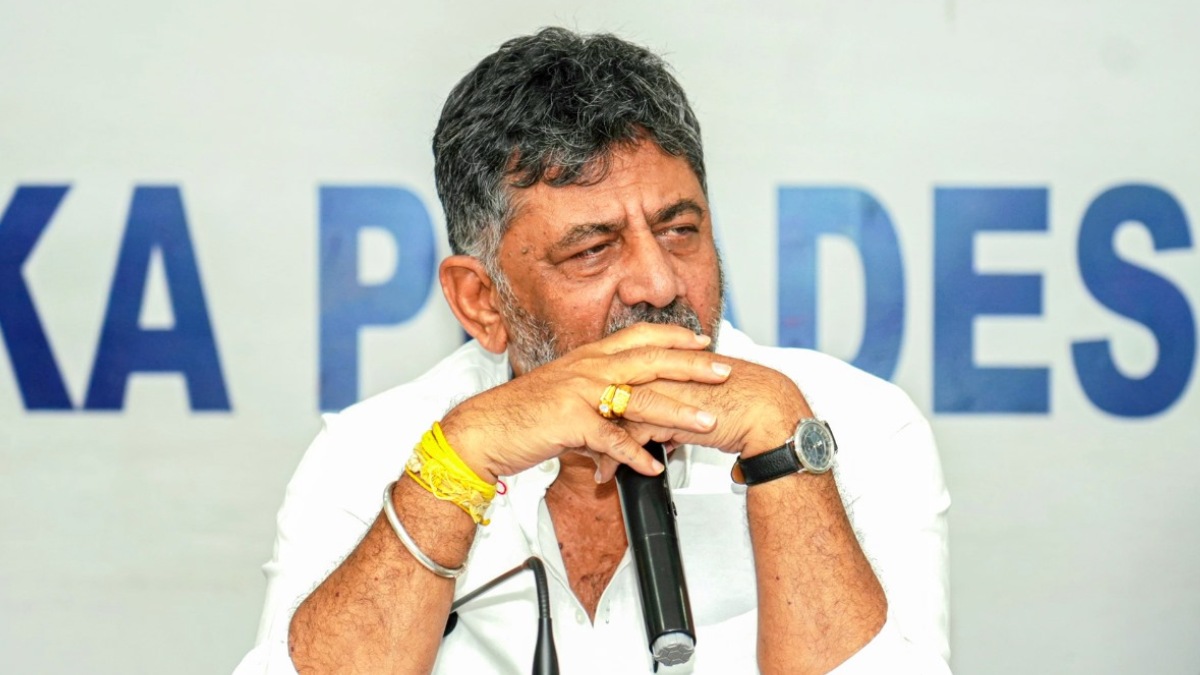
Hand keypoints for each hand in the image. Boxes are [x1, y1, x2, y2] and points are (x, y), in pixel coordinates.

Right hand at [440, 323, 733, 482]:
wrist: (483, 429)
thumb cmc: (524, 414)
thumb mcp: (566, 393)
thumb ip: (599, 397)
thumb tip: (628, 413)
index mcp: (589, 357)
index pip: (640, 338)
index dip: (675, 338)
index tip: (705, 343)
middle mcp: (588, 368)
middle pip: (650, 361)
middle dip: (692, 366)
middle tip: (724, 371)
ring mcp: (579, 393)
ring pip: (639, 400)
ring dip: (677, 413)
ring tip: (706, 423)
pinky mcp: (570, 422)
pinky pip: (611, 440)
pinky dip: (635, 456)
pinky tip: (654, 468)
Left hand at [592, 358, 812, 481]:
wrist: (772, 413)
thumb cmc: (748, 405)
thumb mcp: (707, 400)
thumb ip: (683, 405)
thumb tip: (669, 427)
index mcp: (672, 361)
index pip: (626, 373)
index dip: (609, 397)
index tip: (598, 418)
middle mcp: (663, 370)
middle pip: (612, 390)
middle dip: (595, 418)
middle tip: (582, 440)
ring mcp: (662, 389)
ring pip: (614, 412)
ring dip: (601, 442)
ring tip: (597, 464)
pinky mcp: (667, 414)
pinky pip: (629, 436)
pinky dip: (616, 457)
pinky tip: (610, 473)